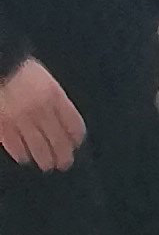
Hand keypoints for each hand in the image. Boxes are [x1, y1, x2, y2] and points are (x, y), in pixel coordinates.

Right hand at [0, 53, 83, 170]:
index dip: (75, 139)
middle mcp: (40, 109)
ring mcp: (21, 119)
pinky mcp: (3, 125)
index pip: (74, 126)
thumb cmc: (19, 69)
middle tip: (63, 163)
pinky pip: (16, 147)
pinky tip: (24, 156)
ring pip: (39, 150)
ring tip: (46, 164)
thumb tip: (66, 127)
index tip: (74, 145)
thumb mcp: (45, 80)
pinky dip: (21, 154)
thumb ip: (56, 101)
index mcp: (54, 95)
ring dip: (45, 160)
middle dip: (63, 156)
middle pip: (59, 143)